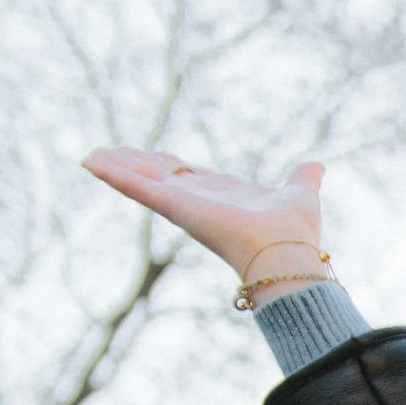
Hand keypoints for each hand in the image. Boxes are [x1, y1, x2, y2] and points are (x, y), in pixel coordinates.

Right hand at [81, 149, 331, 292]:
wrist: (285, 253)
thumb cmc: (294, 232)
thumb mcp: (299, 194)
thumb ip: (302, 179)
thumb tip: (316, 167)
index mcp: (221, 196)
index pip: (188, 177)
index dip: (168, 165)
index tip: (150, 156)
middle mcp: (198, 201)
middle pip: (158, 176)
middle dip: (135, 163)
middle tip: (108, 151)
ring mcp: (182, 204)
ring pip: (141, 181)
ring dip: (115, 167)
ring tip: (89, 156)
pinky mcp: (173, 206)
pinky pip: (136, 187)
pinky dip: (113, 174)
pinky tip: (90, 162)